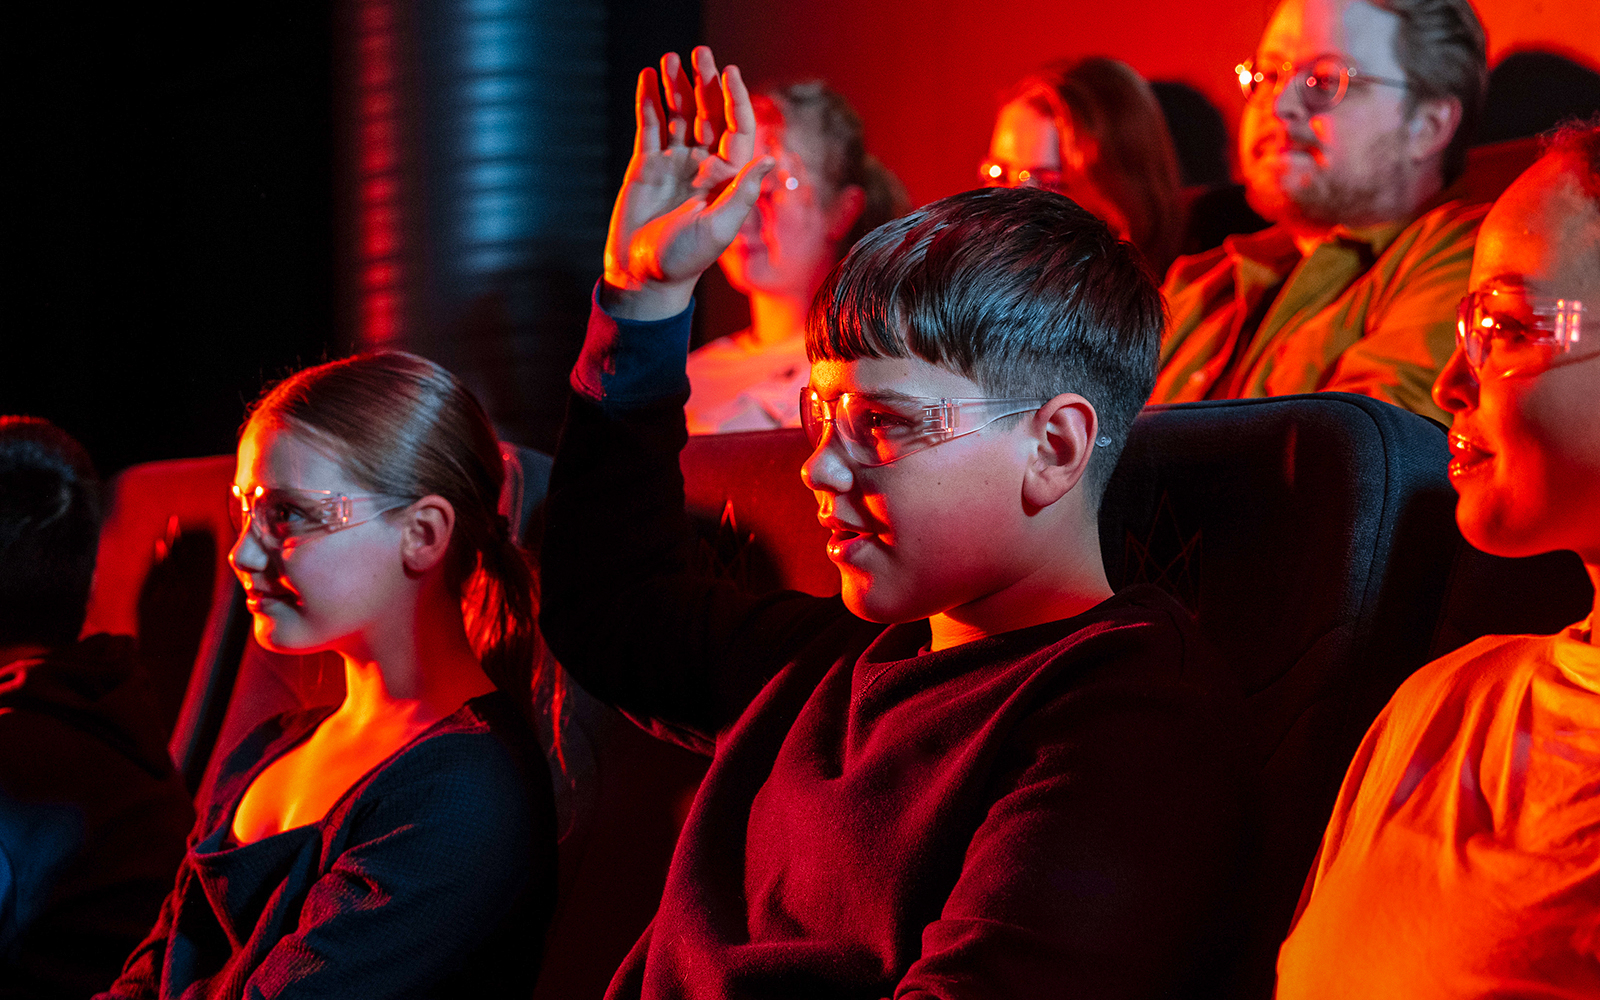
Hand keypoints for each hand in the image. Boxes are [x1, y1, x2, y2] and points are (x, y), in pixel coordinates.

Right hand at [601, 46, 773, 319]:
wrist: (644, 277)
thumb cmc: (685, 259)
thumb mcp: (720, 228)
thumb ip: (743, 193)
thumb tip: (769, 156)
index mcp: (727, 178)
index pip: (737, 129)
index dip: (735, 100)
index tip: (730, 73)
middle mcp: (703, 166)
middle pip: (707, 114)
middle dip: (704, 83)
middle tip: (701, 53)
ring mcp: (674, 164)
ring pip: (677, 115)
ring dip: (675, 86)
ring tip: (670, 59)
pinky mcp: (646, 167)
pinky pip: (650, 126)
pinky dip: (648, 102)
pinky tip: (647, 79)